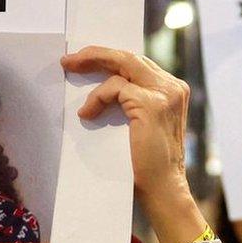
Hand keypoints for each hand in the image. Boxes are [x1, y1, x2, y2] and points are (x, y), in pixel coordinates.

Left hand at [64, 47, 193, 218]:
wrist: (163, 188)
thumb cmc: (149, 162)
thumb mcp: (142, 123)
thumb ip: (133, 101)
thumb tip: (102, 84)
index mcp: (173, 90)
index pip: (138, 63)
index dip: (110, 57)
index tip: (84, 59)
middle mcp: (173, 87)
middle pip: (130, 57)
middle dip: (96, 54)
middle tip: (69, 59)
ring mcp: (165, 94)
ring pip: (123, 63)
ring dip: (92, 65)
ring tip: (70, 69)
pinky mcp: (151, 104)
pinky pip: (114, 88)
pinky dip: (96, 99)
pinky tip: (87, 114)